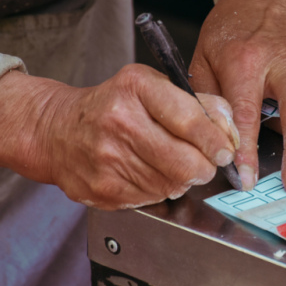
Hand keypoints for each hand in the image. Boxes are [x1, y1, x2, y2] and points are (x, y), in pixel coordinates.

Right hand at [0, 66, 238, 209]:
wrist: (56, 131)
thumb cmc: (111, 105)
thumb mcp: (151, 86)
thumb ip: (196, 102)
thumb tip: (229, 128)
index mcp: (135, 88)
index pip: (189, 119)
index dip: (215, 141)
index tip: (226, 151)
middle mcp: (118, 121)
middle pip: (184, 162)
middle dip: (204, 166)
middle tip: (205, 163)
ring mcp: (107, 158)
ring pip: (171, 184)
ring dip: (181, 179)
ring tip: (170, 163)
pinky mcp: (103, 189)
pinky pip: (151, 198)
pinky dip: (159, 189)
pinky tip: (148, 173)